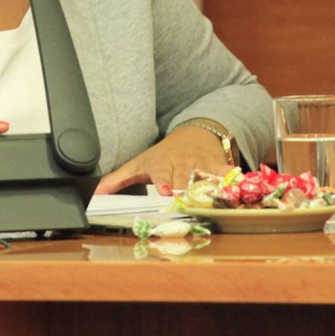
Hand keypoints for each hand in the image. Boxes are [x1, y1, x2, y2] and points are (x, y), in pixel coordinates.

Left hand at [94, 125, 232, 196]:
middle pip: (184, 180)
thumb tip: (95, 193)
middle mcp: (182, 164)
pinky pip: (226, 175)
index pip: (162, 174)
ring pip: (205, 178)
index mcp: (162, 165)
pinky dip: (233, 182)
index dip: (163, 181)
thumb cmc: (164, 154)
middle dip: (186, 190)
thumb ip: (118, 180)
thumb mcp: (139, 164)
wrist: (195, 133)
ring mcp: (201, 165)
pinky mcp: (218, 166)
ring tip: (213, 200)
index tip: (165, 190)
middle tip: (187, 202)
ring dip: (209, 189)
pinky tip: (239, 191)